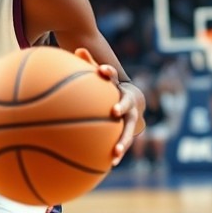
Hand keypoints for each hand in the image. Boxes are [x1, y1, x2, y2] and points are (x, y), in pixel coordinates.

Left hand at [74, 48, 144, 166]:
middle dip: (121, 106)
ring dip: (123, 139)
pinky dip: (120, 151)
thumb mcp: (101, 75)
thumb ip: (89, 64)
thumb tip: (77, 48)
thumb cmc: (109, 87)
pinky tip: (112, 164)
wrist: (134, 99)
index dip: (108, 72)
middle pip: (127, 103)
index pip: (113, 76)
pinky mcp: (129, 130)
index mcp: (117, 86)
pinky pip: (125, 141)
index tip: (101, 71)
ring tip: (117, 151)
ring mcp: (131, 117)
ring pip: (129, 128)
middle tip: (114, 112)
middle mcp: (127, 101)